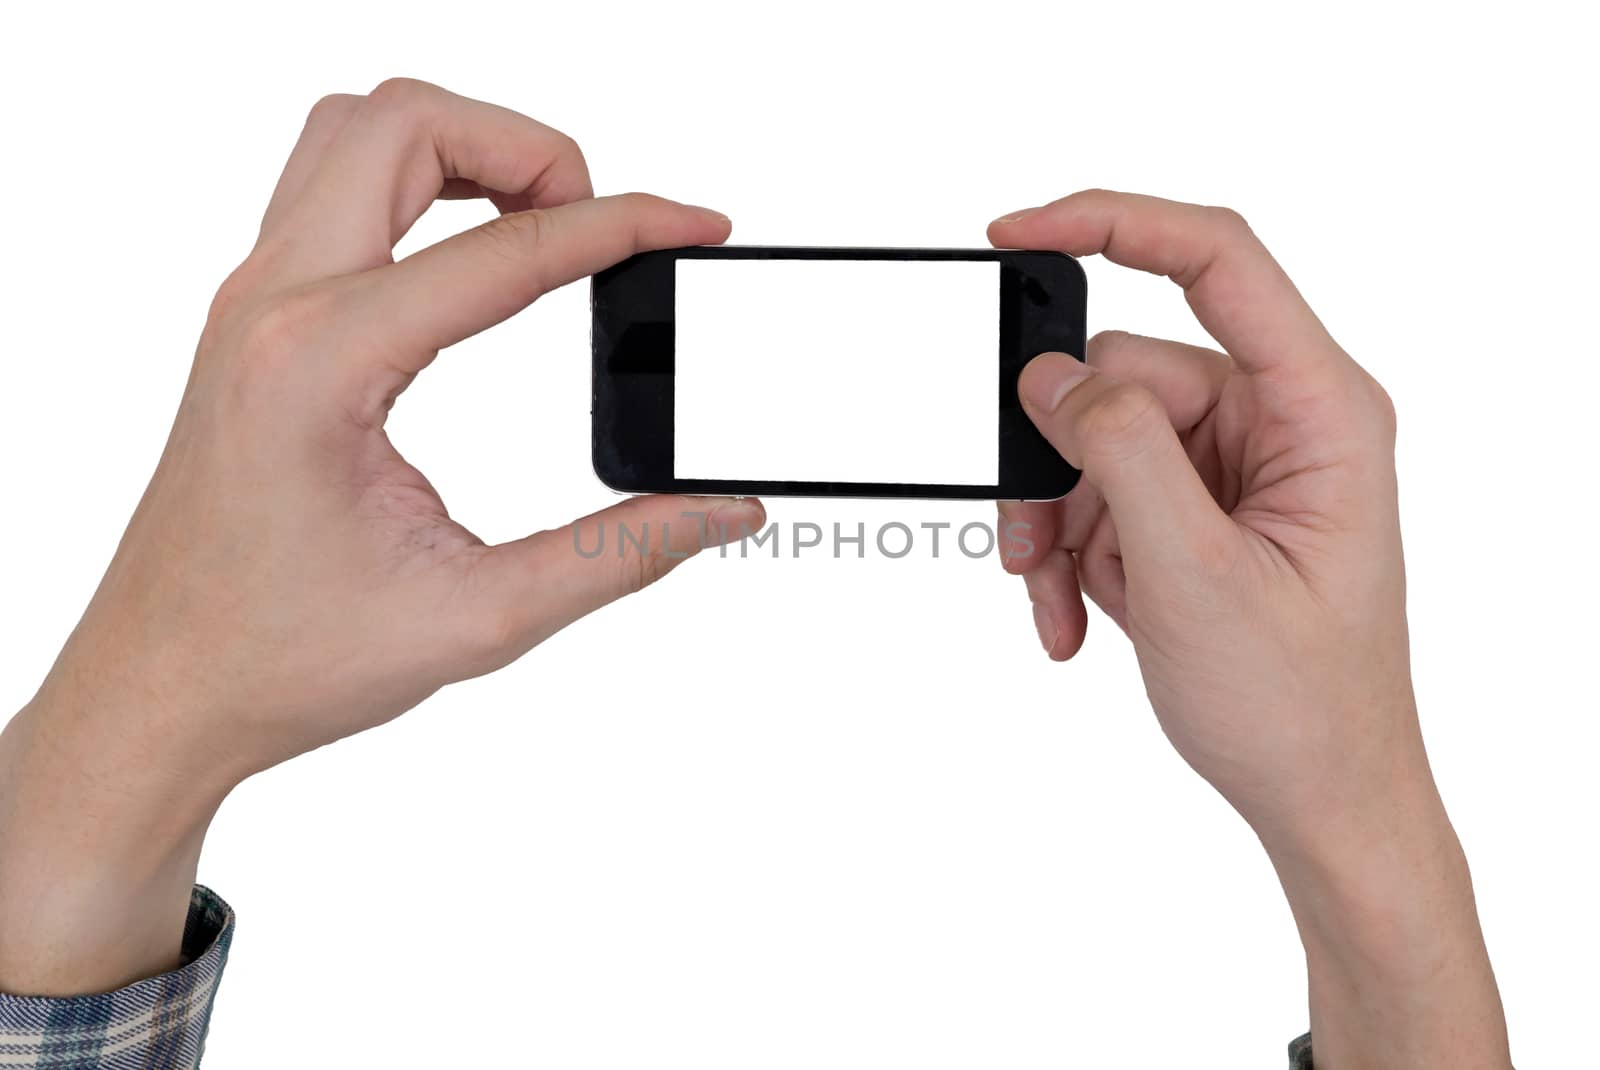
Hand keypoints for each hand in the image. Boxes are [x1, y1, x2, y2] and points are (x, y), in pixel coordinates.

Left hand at [0, 79, 761, 993]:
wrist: (162, 689)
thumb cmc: (281, 658)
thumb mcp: (478, 617)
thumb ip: (618, 555)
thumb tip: (719, 510)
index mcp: (323, 366)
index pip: (506, 250)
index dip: (624, 228)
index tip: (692, 228)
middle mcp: (273, 309)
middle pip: (407, 125)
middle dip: (529, 147)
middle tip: (600, 224)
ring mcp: (251, 305)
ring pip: (356, 133)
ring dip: (462, 149)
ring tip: (543, 222)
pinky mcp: (252, 321)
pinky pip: (332, 190)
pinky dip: (417, 186)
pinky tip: (470, 261)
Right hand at [991, 190, 1508, 1066]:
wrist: (1318, 796)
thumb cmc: (1301, 704)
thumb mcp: (1194, 576)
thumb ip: (1120, 454)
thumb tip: (1051, 377)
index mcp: (1319, 410)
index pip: (1216, 260)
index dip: (1111, 222)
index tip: (1014, 235)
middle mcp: (1276, 421)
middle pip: (1122, 374)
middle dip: (1058, 460)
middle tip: (1032, 544)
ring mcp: (1230, 466)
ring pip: (1093, 440)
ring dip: (1058, 523)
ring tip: (1058, 600)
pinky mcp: (1193, 507)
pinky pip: (1099, 492)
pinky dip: (1071, 551)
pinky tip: (1075, 616)